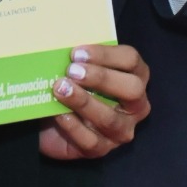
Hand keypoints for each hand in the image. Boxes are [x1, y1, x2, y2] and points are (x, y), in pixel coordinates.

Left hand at [41, 44, 150, 158]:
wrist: (51, 120)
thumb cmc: (72, 84)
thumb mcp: (77, 67)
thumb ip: (79, 55)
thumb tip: (62, 37)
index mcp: (134, 77)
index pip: (131, 60)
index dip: (106, 54)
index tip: (76, 52)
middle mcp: (135, 106)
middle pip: (132, 89)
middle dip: (102, 78)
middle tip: (72, 70)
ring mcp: (120, 130)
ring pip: (110, 118)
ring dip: (83, 101)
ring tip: (60, 88)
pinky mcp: (100, 149)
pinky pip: (90, 140)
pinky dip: (73, 126)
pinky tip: (58, 113)